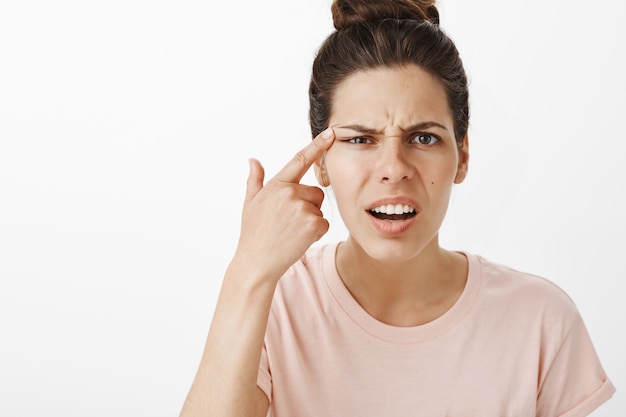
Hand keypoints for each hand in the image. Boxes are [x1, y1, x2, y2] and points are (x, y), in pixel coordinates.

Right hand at [232, 128, 334, 282]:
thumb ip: (255, 180)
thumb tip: (253, 160)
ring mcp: (302, 208)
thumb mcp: (250, 203)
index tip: (331, 133)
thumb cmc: (253, 233)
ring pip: (319, 209)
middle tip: (289, 222)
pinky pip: (324, 224)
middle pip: (315, 192)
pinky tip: (298, 239)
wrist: (256, 262)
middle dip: (308, 204)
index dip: (317, 145)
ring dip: (311, 219)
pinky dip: (316, 232)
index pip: (299, 160)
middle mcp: (289, 193)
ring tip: (291, 231)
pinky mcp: (313, 224)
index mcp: (276, 185)